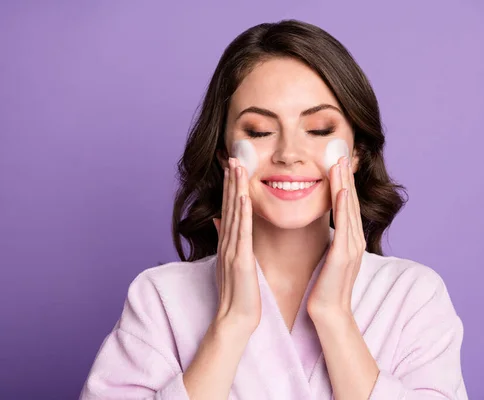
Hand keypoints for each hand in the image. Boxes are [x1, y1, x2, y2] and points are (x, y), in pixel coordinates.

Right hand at [212, 157, 260, 334]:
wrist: (235, 318)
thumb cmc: (237, 293)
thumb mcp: (230, 261)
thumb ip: (225, 239)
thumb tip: (219, 219)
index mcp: (228, 242)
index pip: (229, 208)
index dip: (230, 186)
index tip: (232, 166)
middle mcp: (228, 242)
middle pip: (228, 205)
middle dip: (231, 180)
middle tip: (232, 156)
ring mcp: (232, 251)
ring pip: (233, 214)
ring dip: (234, 189)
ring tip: (236, 167)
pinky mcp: (241, 261)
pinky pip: (242, 233)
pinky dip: (241, 214)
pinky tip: (243, 197)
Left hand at [307, 156, 365, 318]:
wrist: (329, 313)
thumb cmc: (325, 287)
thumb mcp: (329, 259)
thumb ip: (332, 241)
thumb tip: (327, 229)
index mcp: (350, 240)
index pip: (347, 206)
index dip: (343, 183)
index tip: (336, 163)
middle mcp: (355, 240)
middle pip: (351, 202)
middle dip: (345, 177)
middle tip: (340, 153)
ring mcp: (352, 247)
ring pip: (349, 209)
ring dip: (344, 185)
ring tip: (339, 163)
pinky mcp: (344, 255)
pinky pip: (344, 226)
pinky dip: (344, 207)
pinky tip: (342, 191)